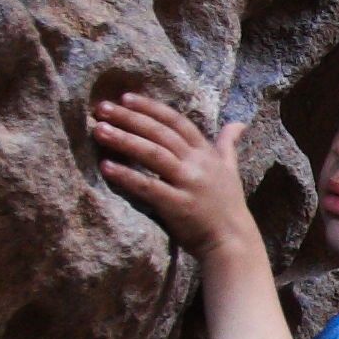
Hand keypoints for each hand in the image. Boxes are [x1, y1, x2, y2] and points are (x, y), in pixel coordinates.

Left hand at [95, 94, 258, 261]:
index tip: (126, 97)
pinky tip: (106, 167)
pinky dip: (127, 176)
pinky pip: (148, 187)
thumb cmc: (228, 206)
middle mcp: (197, 164)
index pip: (177, 122)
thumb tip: (239, 123)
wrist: (233, 241)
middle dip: (130, 118)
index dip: (151, 108)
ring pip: (153, 154)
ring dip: (124, 140)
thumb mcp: (230, 170)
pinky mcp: (178, 205)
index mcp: (206, 153)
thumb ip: (228, 145)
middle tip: (101, 108)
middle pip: (160, 133)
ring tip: (99, 130)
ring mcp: (188, 183)